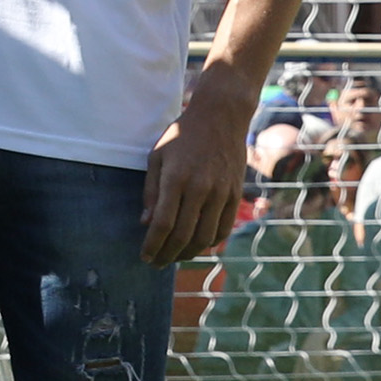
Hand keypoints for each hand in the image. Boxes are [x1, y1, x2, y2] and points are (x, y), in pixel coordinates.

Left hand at [146, 60, 267, 268]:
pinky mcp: (235, 194)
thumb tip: (146, 223)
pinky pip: (223, 228)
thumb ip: (151, 191)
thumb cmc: (182, 135)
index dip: (153, 245)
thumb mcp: (157, 156)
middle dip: (167, 255)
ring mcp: (221, 192)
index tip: (145, 257)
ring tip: (175, 257)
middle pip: (183, 235)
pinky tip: (198, 244)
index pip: (163, 223)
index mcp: (176, 178)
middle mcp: (200, 188)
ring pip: (205, 236)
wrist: (220, 116)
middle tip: (157, 264)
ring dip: (188, 253)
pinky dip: (210, 242)